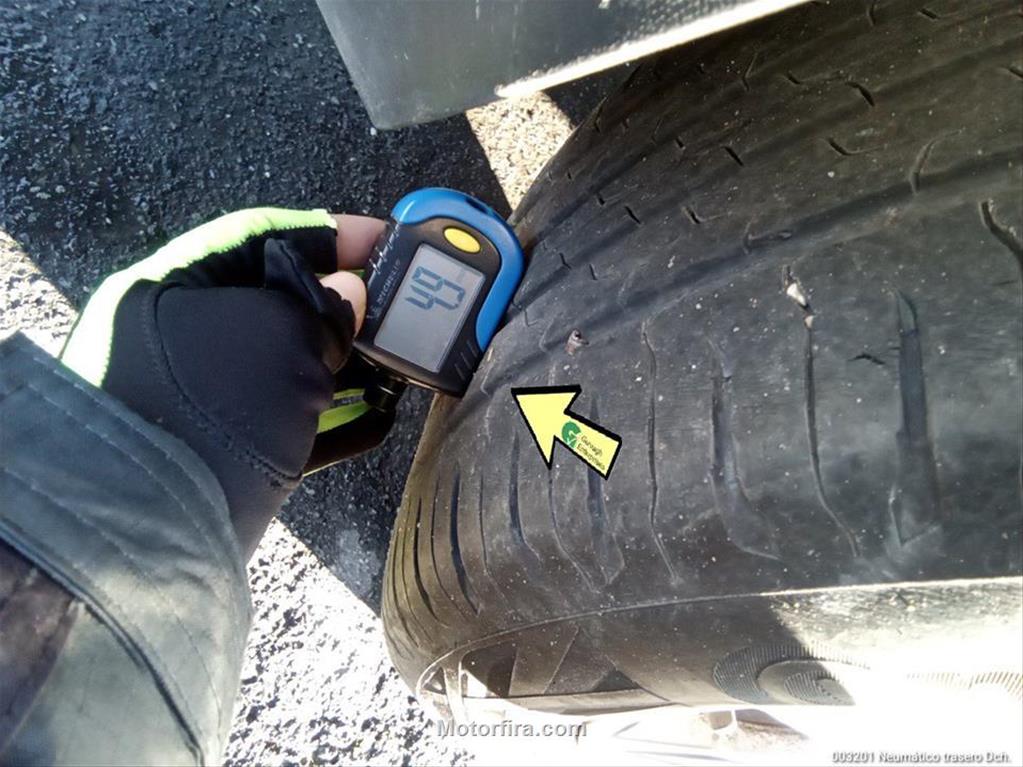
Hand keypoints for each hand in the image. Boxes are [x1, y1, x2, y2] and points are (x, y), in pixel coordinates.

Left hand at [61, 208, 390, 555]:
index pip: (261, 237)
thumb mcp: (277, 340)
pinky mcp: (226, 450)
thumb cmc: (211, 414)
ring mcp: (204, 399)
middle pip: (278, 303)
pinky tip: (379, 417)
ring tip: (400, 362)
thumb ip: (322, 311)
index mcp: (174, 289)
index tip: (389, 240)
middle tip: (400, 307)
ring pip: (288, 364)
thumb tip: (349, 295)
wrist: (148, 541)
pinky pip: (288, 418)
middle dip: (344, 304)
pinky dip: (333, 417)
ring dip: (346, 364)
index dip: (331, 234)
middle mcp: (184, 337)